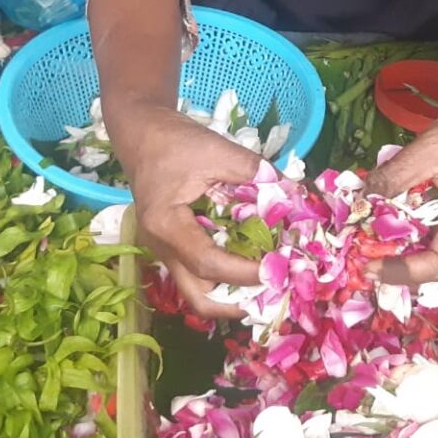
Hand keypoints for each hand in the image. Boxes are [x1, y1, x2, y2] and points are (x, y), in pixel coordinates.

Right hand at [111, 103, 261, 318]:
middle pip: (198, 298)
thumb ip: (257, 173)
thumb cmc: (174, 141)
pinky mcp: (172, 246)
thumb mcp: (218, 150)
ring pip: (198, 291)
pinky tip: (251, 265)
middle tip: (274, 292)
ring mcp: (164, 250)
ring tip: (267, 284)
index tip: (279, 267)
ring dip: (232, 295)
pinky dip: (225, 278)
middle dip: (237, 304)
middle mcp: (161, 247)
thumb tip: (296, 194)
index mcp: (166, 225)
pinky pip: (198, 274)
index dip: (246, 272)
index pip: (209, 264)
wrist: (142, 132)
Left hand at [364, 87, 437, 287]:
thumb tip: (361, 200)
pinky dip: (415, 240)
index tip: (366, 265)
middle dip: (402, 274)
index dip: (400, 272)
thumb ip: (395, 176)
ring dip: (408, 259)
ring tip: (373, 250)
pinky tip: (392, 228)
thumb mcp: (430, 148)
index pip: (437, 266)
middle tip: (365, 263)